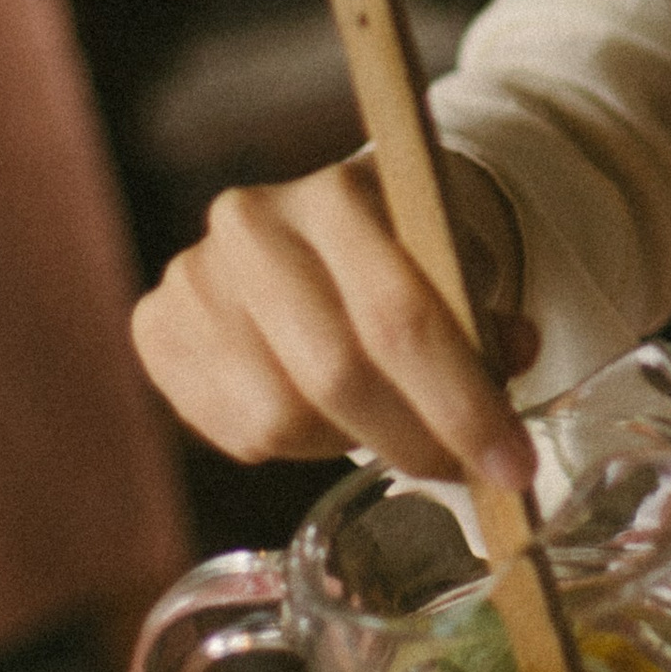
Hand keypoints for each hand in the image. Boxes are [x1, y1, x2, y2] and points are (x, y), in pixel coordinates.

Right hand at [131, 149, 540, 490]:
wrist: (311, 230)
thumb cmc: (396, 257)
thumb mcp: (454, 266)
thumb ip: (484, 318)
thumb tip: (513, 355)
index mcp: (336, 194)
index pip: (401, 315)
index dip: (461, 403)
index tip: (511, 466)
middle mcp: (253, 225)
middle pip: (338, 372)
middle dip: (415, 441)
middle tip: (465, 477)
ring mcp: (194, 277)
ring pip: (283, 416)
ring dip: (349, 440)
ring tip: (377, 419)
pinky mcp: (156, 327)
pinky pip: (237, 431)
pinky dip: (295, 445)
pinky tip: (320, 413)